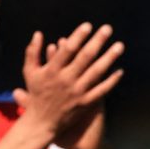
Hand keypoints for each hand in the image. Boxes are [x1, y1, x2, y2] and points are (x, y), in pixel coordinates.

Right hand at [16, 22, 123, 136]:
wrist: (42, 123)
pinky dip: (111, 81)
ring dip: (109, 58)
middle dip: (97, 41)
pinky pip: (101, 90)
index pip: (67, 50)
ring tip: (120, 46)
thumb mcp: (29, 72)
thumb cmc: (36, 94)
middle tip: (108, 29)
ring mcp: (77, 92)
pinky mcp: (85, 103)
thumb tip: (38, 33)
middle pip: (85, 57)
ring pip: (96, 72)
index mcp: (52, 70)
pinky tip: (120, 70)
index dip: (78, 36)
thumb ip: (32, 52)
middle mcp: (66, 80)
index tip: (88, 26)